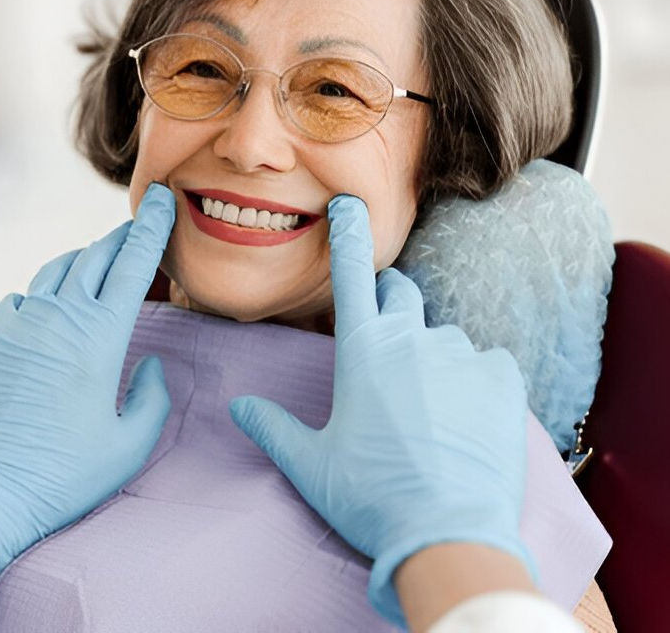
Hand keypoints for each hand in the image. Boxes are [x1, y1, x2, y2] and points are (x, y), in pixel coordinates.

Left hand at [0, 183, 174, 609]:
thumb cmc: (63, 474)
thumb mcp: (130, 444)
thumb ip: (153, 397)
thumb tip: (152, 364)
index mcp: (100, 337)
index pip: (133, 265)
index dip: (153, 228)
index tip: (163, 200)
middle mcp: (58, 317)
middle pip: (95, 257)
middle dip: (121, 238)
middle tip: (138, 229)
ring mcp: (17, 323)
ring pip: (55, 272)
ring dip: (82, 263)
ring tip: (97, 267)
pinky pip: (21, 300)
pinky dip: (42, 297)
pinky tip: (49, 314)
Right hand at [230, 194, 532, 625]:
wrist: (450, 535)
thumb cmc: (372, 498)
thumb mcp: (312, 465)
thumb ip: (274, 428)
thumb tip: (239, 407)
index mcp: (363, 352)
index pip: (351, 275)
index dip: (347, 235)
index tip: (348, 205)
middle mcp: (412, 340)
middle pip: (400, 294)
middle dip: (389, 301)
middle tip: (384, 339)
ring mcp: (461, 356)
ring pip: (442, 337)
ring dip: (431, 357)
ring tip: (428, 409)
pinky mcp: (502, 379)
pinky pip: (486, 361)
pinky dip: (474, 379)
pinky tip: (465, 416)